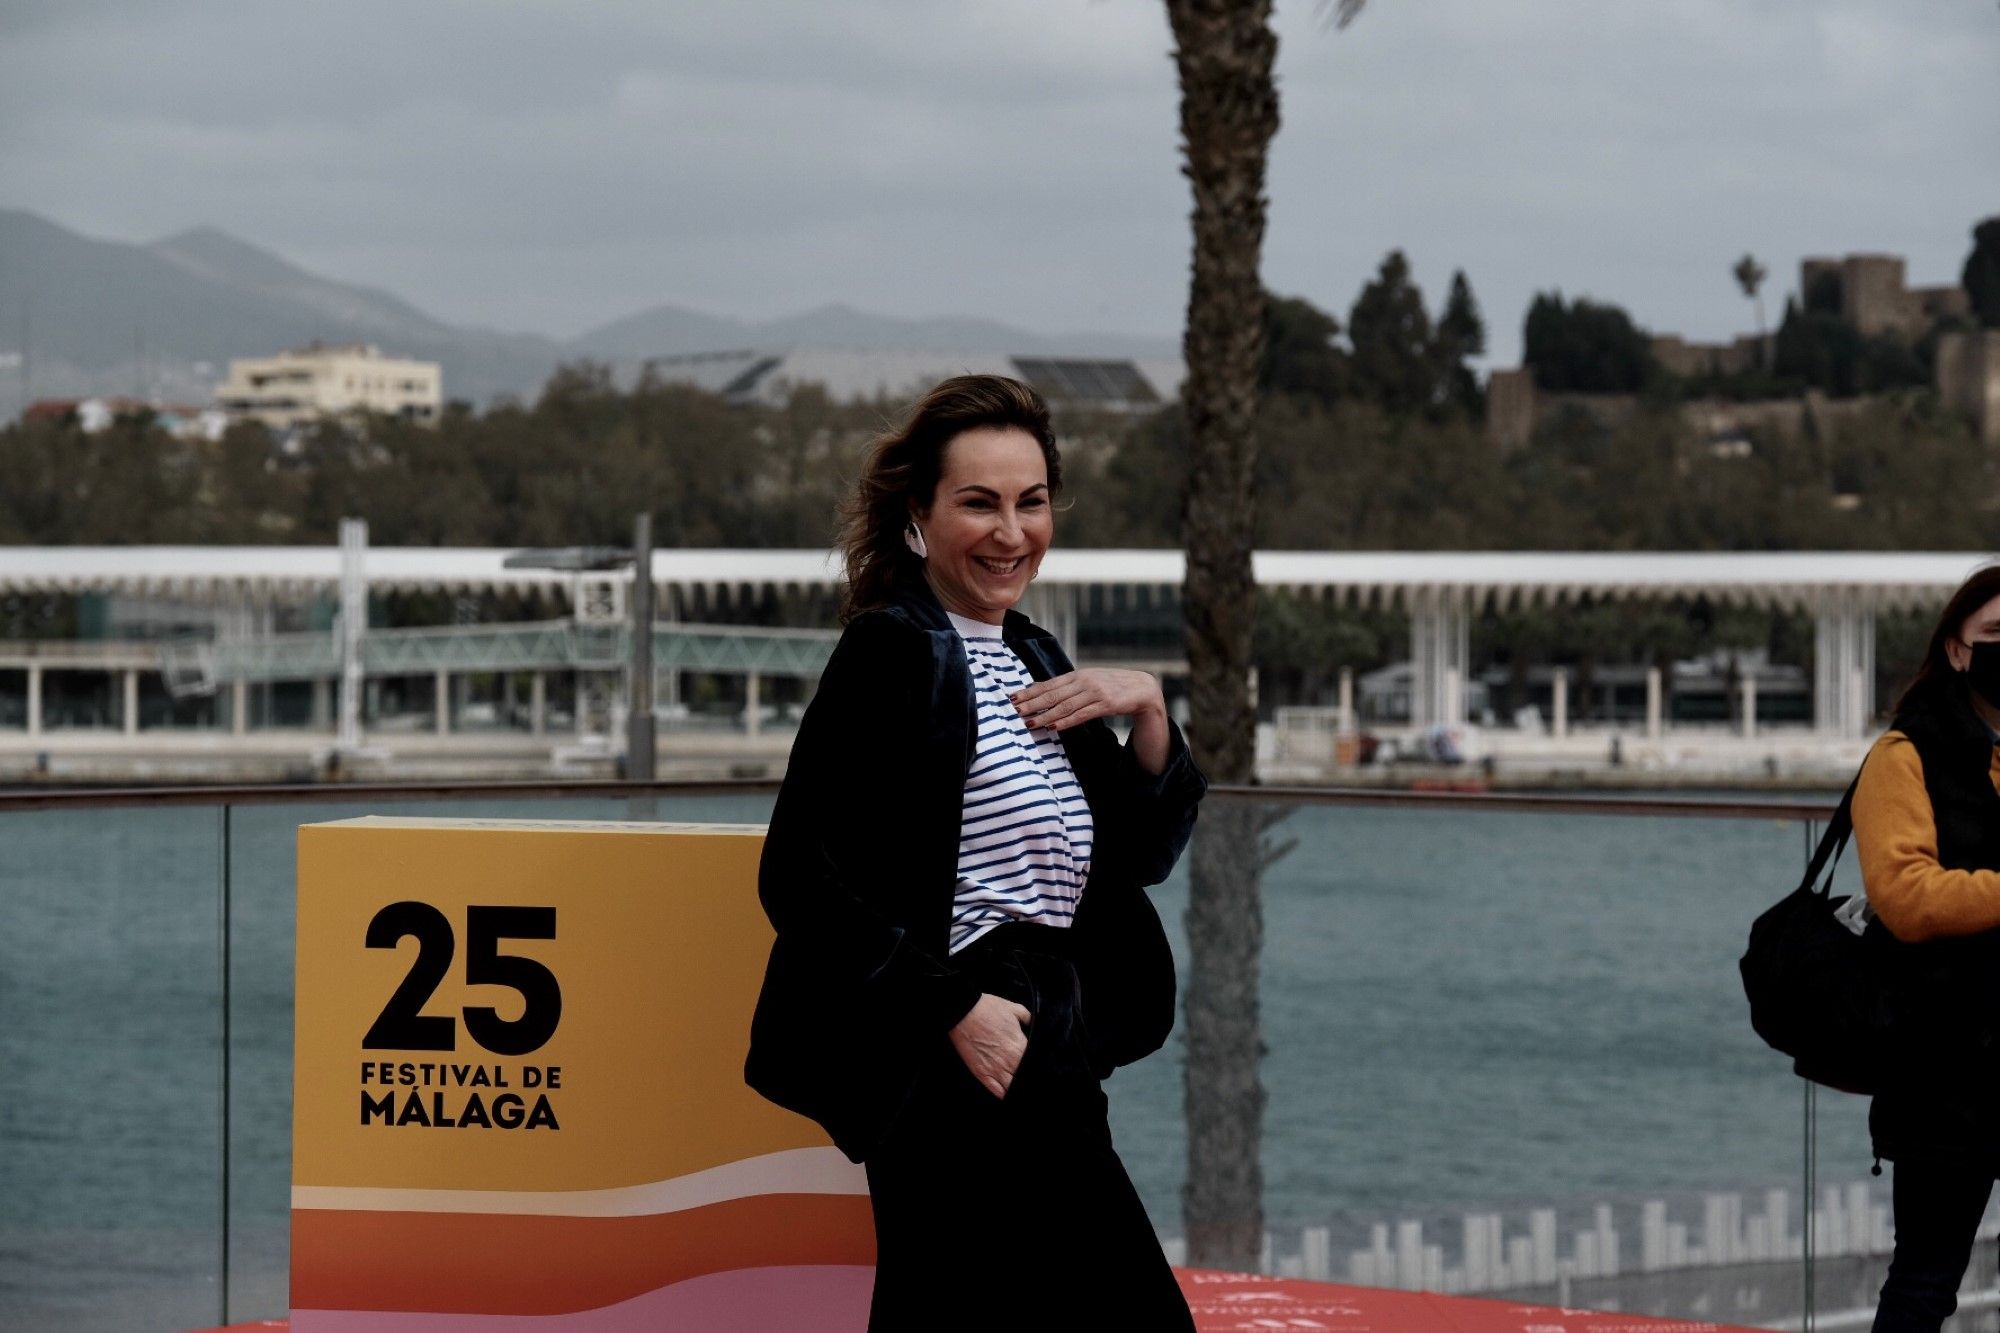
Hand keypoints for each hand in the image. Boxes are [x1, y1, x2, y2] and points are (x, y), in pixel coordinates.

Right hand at [949, 992, 1032, 1098]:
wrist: (963, 1012)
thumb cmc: (987, 1009)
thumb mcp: (1015, 1009)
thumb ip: (1028, 1019)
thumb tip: (1032, 1025)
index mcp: (1020, 1046)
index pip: (1035, 1064)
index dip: (1037, 1065)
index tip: (1037, 1065)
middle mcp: (1010, 1061)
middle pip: (1025, 1078)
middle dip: (1028, 1078)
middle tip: (1029, 1076)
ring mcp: (995, 1070)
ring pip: (1012, 1088)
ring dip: (1017, 1088)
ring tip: (1019, 1087)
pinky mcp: (981, 1073)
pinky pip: (996, 1091)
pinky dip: (1004, 1095)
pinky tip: (1008, 1094)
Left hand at [1010, 668, 1164, 735]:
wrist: (1142, 688)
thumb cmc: (1111, 686)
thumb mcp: (1088, 681)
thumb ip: (1066, 686)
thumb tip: (1038, 688)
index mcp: (1077, 675)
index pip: (1048, 684)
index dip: (1029, 691)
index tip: (1012, 698)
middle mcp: (1084, 681)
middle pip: (1053, 694)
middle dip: (1032, 703)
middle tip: (1015, 710)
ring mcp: (1095, 692)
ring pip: (1065, 706)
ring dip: (1046, 715)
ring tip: (1030, 722)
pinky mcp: (1106, 704)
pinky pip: (1082, 714)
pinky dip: (1067, 721)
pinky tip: (1054, 726)